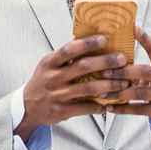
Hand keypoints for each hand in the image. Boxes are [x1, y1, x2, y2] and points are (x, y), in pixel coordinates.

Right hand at [15, 35, 130, 140]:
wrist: (27, 107)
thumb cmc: (42, 81)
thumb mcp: (48, 64)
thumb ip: (66, 55)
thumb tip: (88, 38)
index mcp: (50, 62)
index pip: (69, 49)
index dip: (87, 43)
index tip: (104, 39)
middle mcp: (53, 78)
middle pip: (83, 67)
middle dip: (105, 62)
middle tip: (122, 59)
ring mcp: (58, 95)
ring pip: (88, 88)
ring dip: (109, 85)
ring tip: (123, 83)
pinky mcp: (62, 111)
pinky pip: (85, 107)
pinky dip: (99, 106)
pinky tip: (109, 103)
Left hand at [102, 26, 150, 127]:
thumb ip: (147, 54)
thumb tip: (128, 31)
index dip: (145, 38)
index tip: (132, 28)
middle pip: (145, 72)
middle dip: (123, 72)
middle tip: (103, 72)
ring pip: (140, 93)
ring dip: (119, 93)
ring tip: (102, 93)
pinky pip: (140, 110)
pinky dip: (123, 108)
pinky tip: (110, 107)